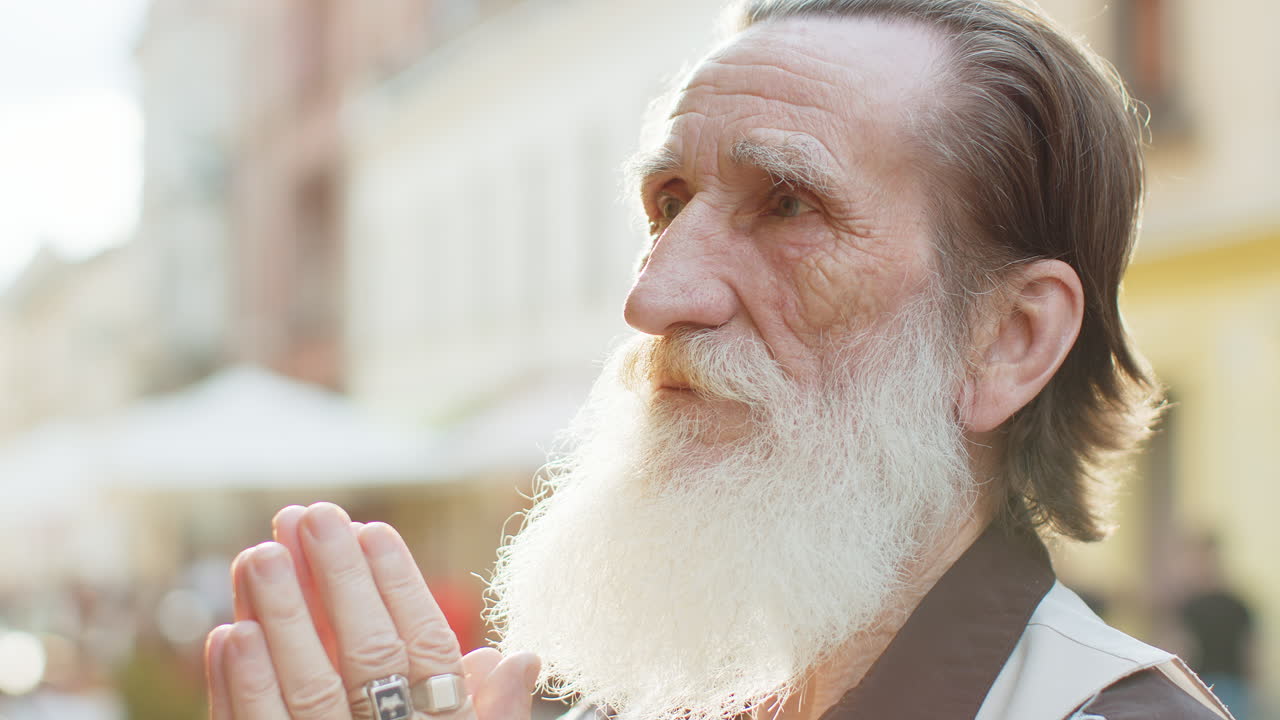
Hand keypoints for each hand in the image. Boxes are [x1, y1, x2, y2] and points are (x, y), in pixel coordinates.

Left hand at [205, 502, 539, 719]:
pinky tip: (227, 634)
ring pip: (304, 692)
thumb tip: (518, 655)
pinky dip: (238, 690)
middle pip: (364, 658)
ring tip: (258, 554)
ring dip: (278, 620)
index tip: (374, 530)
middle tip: (308, 516)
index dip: (400, 587)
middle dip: (335, 583)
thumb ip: (490, 717)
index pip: (426, 651)